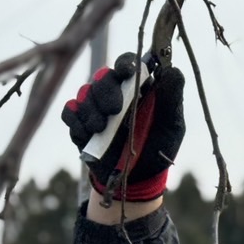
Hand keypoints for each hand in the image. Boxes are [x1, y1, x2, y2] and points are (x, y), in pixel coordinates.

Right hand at [61, 52, 185, 202]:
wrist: (137, 179)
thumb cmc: (158, 148)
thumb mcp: (172, 126)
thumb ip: (172, 98)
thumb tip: (173, 70)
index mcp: (138, 87)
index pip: (127, 63)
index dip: (124, 63)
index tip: (126, 72)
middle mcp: (115, 92)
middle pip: (102, 77)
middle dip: (105, 92)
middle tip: (113, 111)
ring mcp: (96, 107)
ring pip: (84, 93)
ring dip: (91, 110)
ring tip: (101, 129)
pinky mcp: (81, 124)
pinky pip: (70, 111)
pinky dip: (75, 120)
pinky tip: (87, 134)